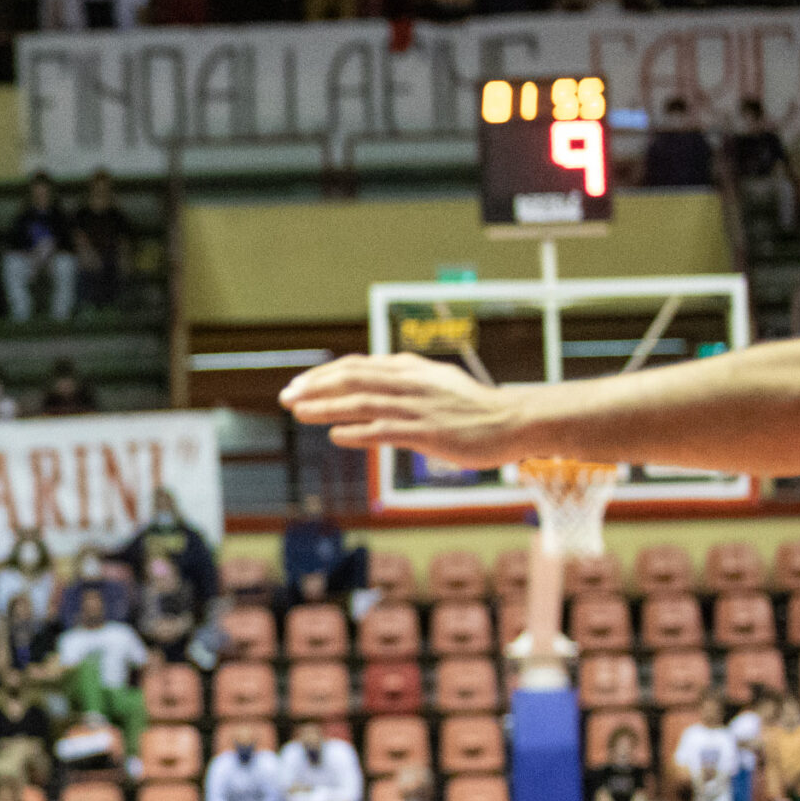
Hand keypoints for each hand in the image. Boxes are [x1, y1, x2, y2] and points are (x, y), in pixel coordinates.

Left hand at [279, 353, 524, 463]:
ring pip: (363, 402)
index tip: (297, 384)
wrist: (513, 421)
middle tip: (286, 397)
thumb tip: (366, 384)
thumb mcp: (434, 384)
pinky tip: (336, 435)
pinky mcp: (428, 432)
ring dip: (328, 407)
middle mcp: (411, 383)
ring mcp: (419, 407)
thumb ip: (401, 382)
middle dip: (316, 387)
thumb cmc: (471, 408)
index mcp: (411, 369)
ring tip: (299, 412)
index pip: (357, 365)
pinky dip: (358, 432)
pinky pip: (386, 430)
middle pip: (354, 379)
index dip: (323, 374)